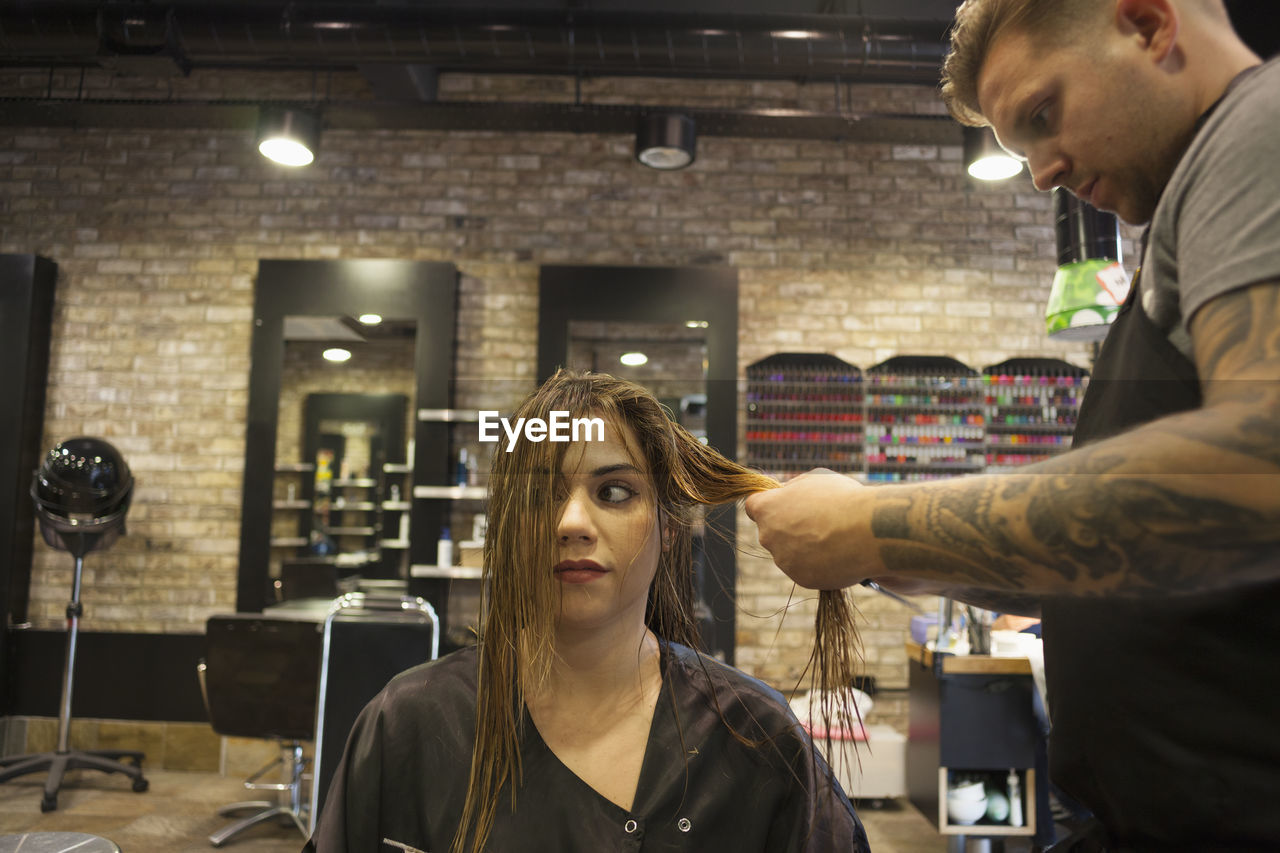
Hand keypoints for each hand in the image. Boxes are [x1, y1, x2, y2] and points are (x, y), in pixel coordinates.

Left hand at [744, 468, 880, 588]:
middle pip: (772, 531)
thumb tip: (786, 493)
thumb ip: (793, 489)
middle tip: (817, 522)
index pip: (754, 506)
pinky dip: (818, 564)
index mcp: (767, 509)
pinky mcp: (801, 579)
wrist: (868, 532)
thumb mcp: (814, 480)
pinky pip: (806, 569)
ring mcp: (784, 561)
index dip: (769, 504)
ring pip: (790, 552)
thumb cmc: (842, 499)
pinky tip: (838, 554)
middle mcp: (768, 537)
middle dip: (788, 527)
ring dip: (805, 547)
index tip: (783, 504)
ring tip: (834, 537)